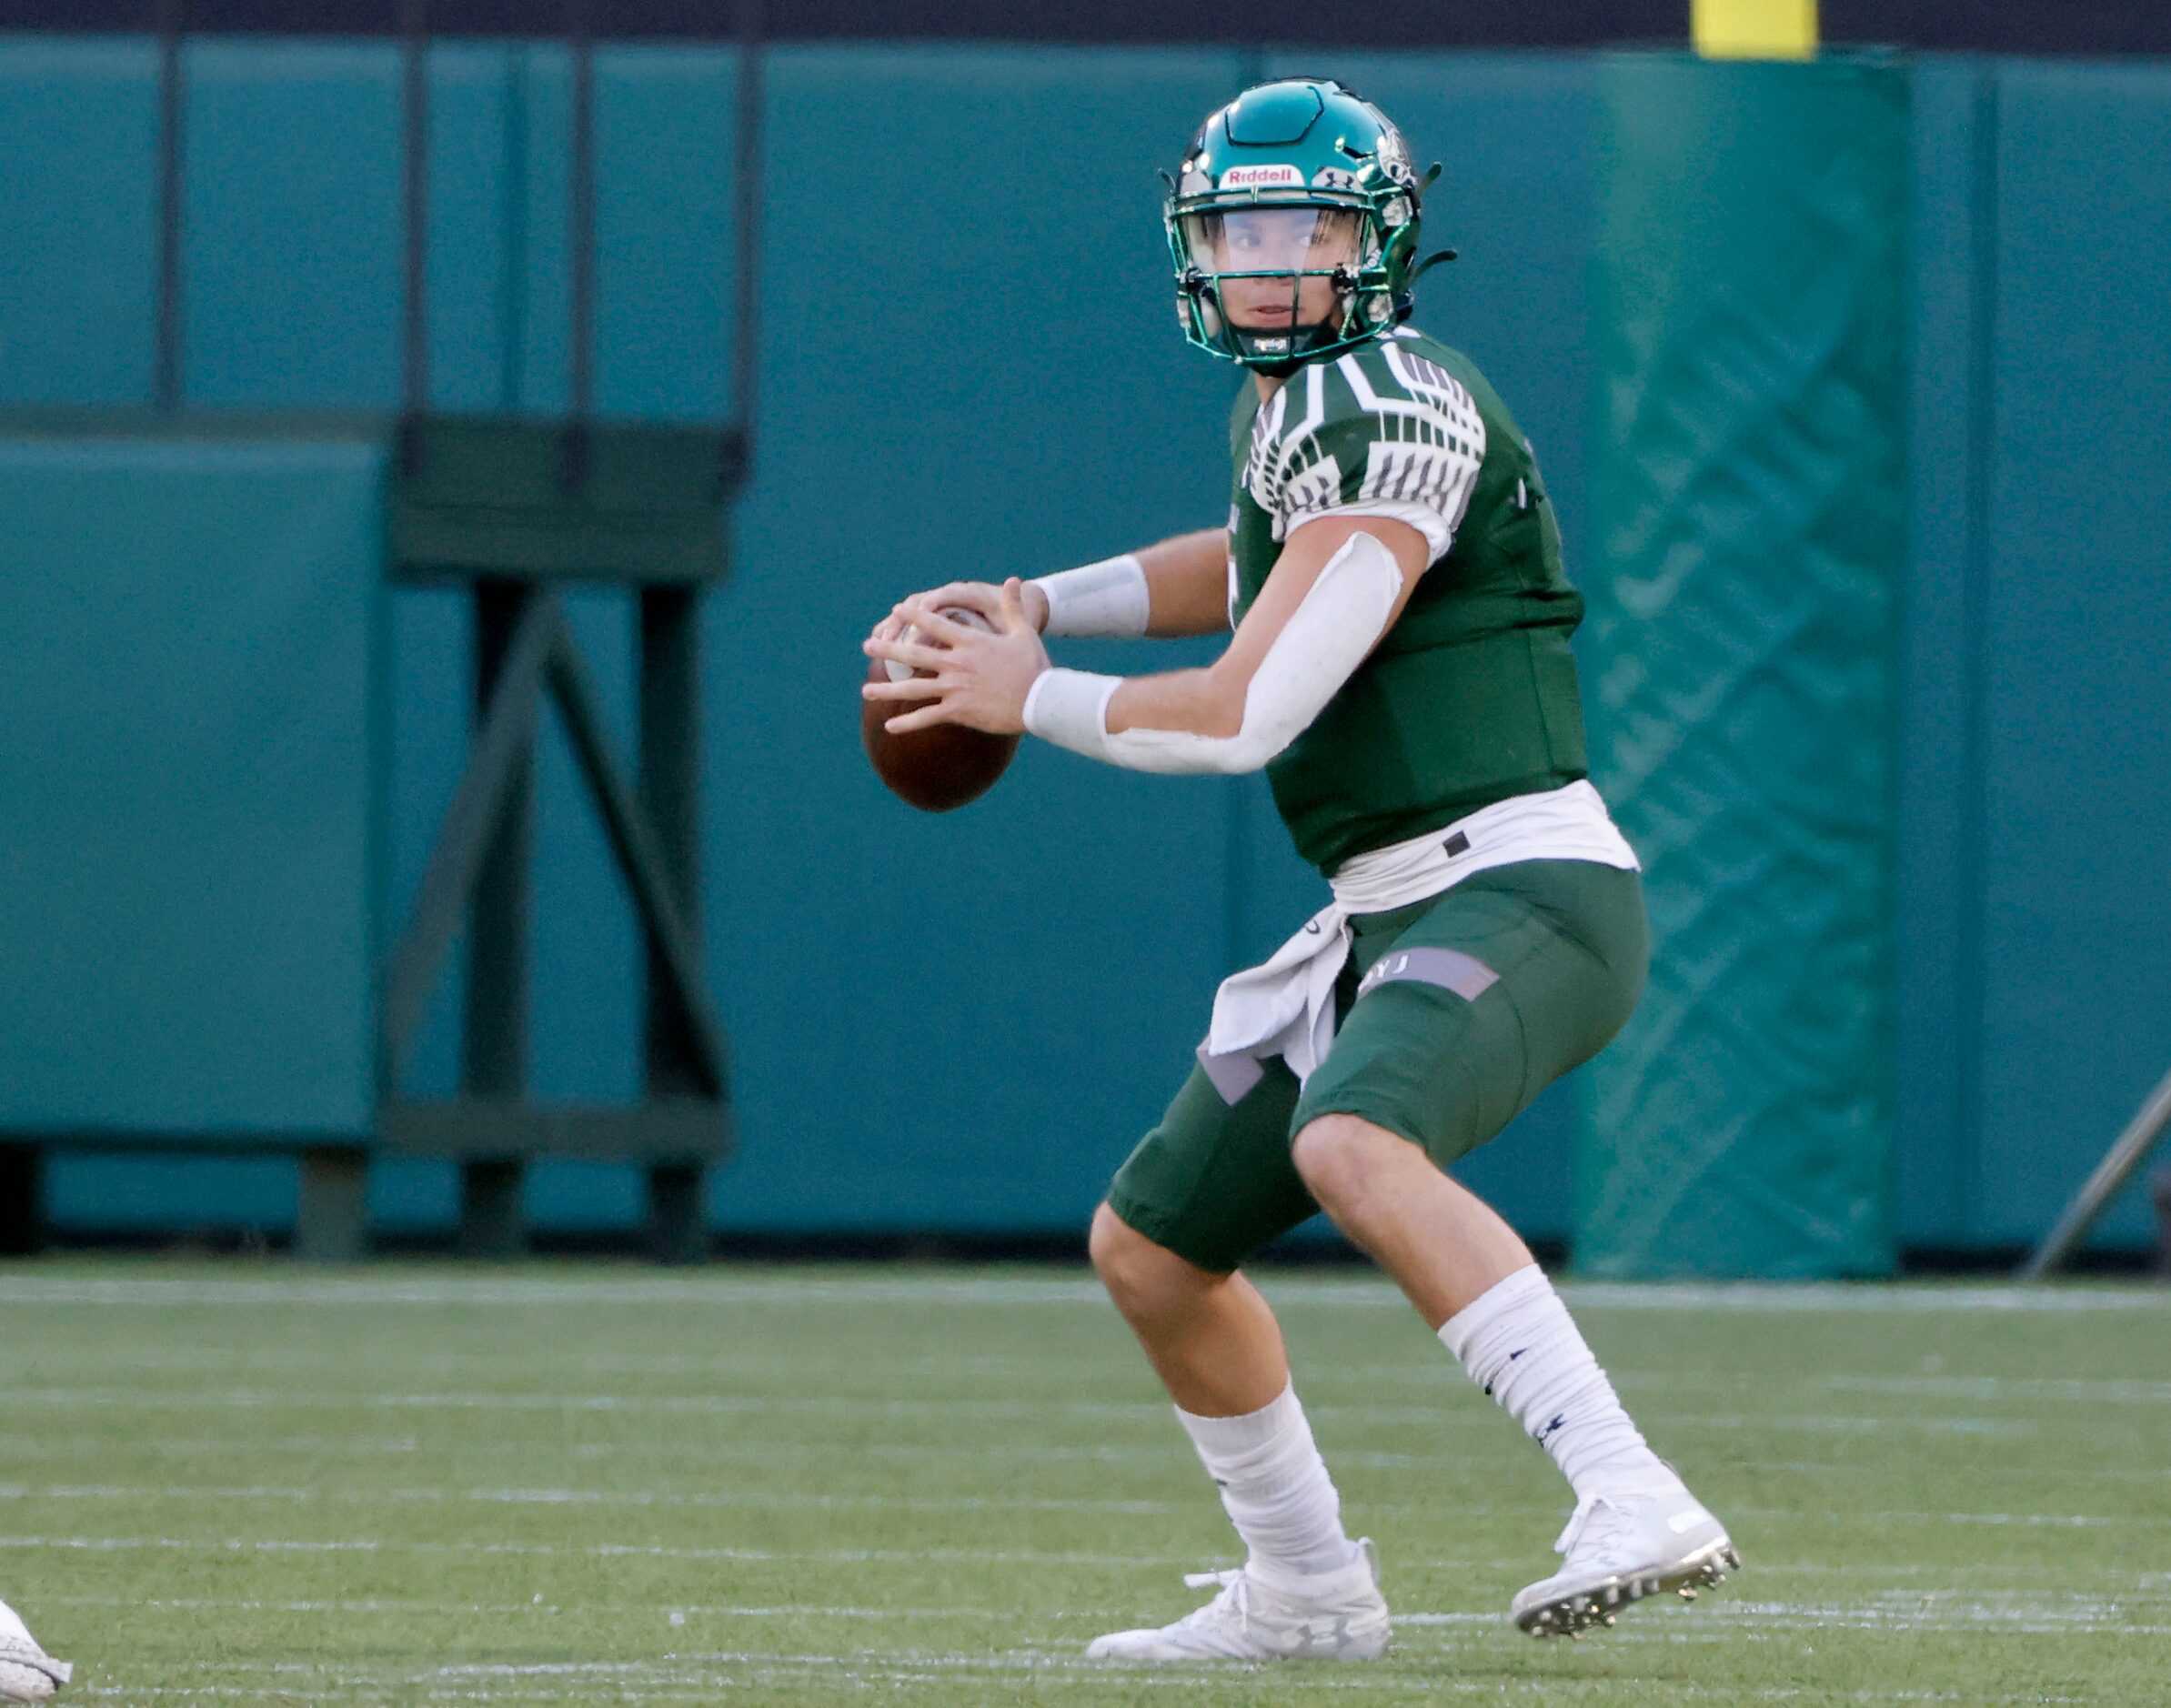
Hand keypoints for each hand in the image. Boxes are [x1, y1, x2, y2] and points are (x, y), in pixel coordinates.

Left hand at [862, 578, 1049, 735]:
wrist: (1040, 699)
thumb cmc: (1034, 666)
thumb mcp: (1023, 632)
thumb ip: (1012, 607)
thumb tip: (1013, 580)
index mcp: (970, 642)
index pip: (935, 623)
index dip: (914, 615)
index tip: (897, 610)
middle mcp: (957, 662)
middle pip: (914, 652)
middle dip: (888, 648)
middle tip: (867, 645)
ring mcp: (955, 687)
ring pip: (913, 687)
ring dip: (887, 690)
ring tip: (866, 691)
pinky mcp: (959, 710)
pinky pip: (928, 717)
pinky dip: (908, 723)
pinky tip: (890, 727)